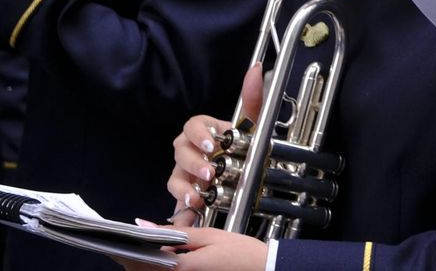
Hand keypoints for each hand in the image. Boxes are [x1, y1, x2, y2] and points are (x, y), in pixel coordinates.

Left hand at [116, 227, 266, 270]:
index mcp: (181, 267)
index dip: (124, 251)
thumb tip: (144, 225)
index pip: (139, 261)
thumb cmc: (239, 252)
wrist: (264, 269)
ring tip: (146, 250)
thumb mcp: (209, 235)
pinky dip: (157, 270)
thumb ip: (175, 232)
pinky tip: (163, 260)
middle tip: (129, 243)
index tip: (116, 240)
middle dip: (132, 259)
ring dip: (143, 266)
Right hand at [167, 65, 262, 223]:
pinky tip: (190, 211)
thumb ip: (255, 99)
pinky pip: (177, 200)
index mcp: (207, 132)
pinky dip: (182, 206)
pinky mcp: (187, 194)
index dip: (198, 134)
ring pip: (175, 175)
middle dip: (193, 162)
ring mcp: (188, 173)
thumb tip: (256, 69)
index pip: (193, 125)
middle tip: (210, 172)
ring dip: (184, 186)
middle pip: (180, 150)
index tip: (212, 144)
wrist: (251, 178)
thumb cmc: (248, 148)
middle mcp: (193, 151)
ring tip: (199, 194)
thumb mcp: (257, 126)